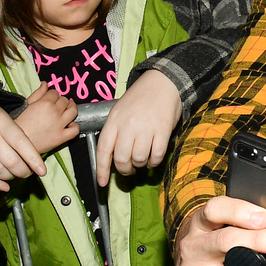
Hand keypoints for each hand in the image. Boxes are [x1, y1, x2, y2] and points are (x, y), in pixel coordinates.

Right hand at [0, 88, 46, 191]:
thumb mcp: (3, 114)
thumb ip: (16, 133)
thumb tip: (32, 156)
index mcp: (1, 122)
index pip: (22, 144)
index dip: (34, 160)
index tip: (42, 171)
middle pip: (11, 161)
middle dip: (24, 171)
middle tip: (28, 172)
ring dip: (10, 177)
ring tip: (15, 175)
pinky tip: (4, 187)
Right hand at [13, 84, 77, 155]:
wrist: (16, 143)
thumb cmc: (18, 124)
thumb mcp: (26, 105)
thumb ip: (37, 93)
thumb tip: (45, 83)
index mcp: (45, 103)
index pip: (55, 92)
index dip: (53, 95)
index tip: (50, 99)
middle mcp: (54, 112)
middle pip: (65, 100)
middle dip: (61, 101)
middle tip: (57, 106)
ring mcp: (60, 125)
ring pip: (73, 111)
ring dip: (71, 109)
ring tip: (67, 111)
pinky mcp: (62, 137)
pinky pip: (75, 130)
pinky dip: (74, 127)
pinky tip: (69, 126)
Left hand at [95, 69, 181, 186]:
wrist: (162, 82)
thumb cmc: (140, 98)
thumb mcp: (119, 110)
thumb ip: (115, 130)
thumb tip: (113, 156)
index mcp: (114, 120)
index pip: (103, 150)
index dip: (102, 169)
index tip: (103, 183)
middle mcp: (128, 126)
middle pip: (121, 159)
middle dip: (124, 170)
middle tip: (128, 170)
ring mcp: (146, 128)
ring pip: (138, 159)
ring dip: (140, 165)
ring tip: (142, 161)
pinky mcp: (163, 130)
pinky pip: (156, 155)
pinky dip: (154, 162)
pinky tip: (153, 158)